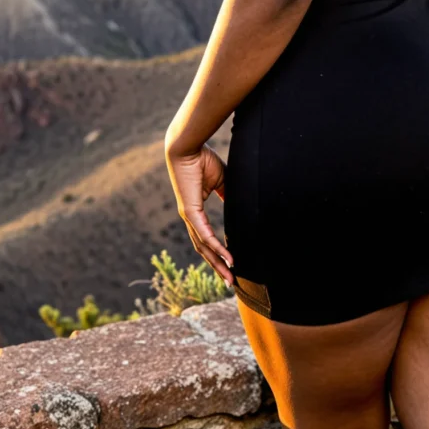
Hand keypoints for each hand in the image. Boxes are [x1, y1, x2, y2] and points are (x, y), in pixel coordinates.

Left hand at [164, 140, 233, 285]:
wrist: (188, 146)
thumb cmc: (202, 159)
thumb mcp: (221, 180)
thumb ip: (229, 196)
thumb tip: (241, 208)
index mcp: (195, 210)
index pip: (205, 237)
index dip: (218, 251)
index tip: (231, 264)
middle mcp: (190, 216)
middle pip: (203, 248)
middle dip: (216, 266)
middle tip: (230, 282)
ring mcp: (188, 215)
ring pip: (203, 247)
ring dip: (217, 264)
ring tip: (230, 278)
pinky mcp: (190, 211)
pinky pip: (204, 235)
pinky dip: (217, 248)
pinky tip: (228, 259)